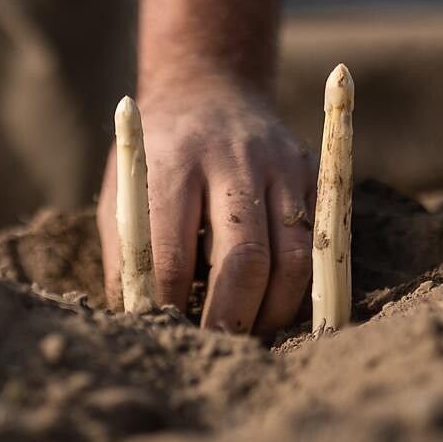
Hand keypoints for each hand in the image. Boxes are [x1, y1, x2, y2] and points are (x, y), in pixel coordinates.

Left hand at [97, 79, 315, 335]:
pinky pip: (320, 243)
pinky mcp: (312, 174)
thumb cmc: (155, 160)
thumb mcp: (122, 193)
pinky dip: (302, 286)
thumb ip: (129, 256)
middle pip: (245, 257)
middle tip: (217, 350)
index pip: (173, 252)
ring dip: (275, 310)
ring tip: (250, 334)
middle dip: (232, 317)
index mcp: (172, 163)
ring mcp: (280, 164)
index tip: (166, 336)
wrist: (208, 91)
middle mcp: (232, 158)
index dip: (169, 305)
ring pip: (295, 256)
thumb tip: (139, 324)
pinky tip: (278, 306)